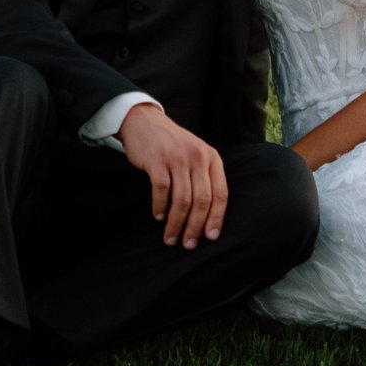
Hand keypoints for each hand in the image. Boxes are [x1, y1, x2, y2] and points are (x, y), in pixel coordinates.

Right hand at [117, 103, 226, 248]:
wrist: (145, 122)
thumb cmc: (172, 145)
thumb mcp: (196, 155)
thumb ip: (205, 178)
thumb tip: (208, 218)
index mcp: (212, 158)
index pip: (220, 194)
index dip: (216, 218)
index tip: (210, 237)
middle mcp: (198, 157)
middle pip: (202, 200)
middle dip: (195, 227)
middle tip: (188, 244)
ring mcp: (177, 158)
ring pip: (182, 200)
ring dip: (176, 223)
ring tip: (171, 237)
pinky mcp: (157, 160)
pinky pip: (161, 190)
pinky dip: (160, 207)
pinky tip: (158, 216)